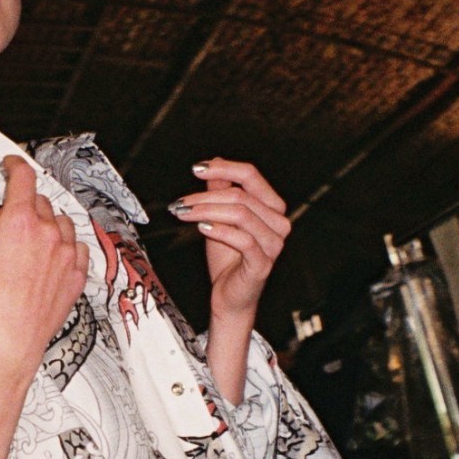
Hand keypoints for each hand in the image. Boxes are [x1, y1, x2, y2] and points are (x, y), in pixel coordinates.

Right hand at [0, 156, 88, 378]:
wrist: (6, 345)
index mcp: (20, 223)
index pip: (24, 178)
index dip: (15, 166)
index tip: (10, 166)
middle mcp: (48, 234)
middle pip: (40, 202)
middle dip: (22, 206)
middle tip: (2, 227)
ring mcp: (66, 256)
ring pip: (61, 223)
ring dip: (45, 224)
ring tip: (25, 244)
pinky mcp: (76, 277)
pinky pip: (77, 248)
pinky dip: (64, 246)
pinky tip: (48, 258)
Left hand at [169, 158, 289, 324]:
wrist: (229, 297)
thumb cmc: (227, 258)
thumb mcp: (219, 218)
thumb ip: (220, 192)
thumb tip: (214, 162)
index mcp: (272, 207)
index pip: (251, 176)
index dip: (223, 168)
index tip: (196, 169)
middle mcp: (279, 223)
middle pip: (241, 195)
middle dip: (205, 196)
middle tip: (179, 203)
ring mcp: (273, 244)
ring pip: (240, 214)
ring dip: (206, 211)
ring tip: (184, 214)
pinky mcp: (262, 264)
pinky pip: (243, 240)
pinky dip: (220, 230)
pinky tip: (201, 228)